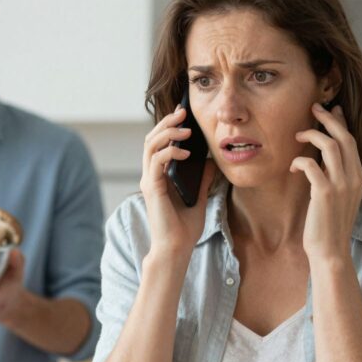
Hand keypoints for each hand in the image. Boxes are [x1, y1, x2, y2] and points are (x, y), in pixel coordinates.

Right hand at [140, 106, 216, 255]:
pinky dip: (170, 152)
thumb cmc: (185, 228)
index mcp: (160, 176)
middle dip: (167, 122)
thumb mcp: (199, 197)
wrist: (177, 248)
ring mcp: (149, 181)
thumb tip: (211, 161)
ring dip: (168, 133)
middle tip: (183, 113)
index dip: (169, 127)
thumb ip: (202, 179)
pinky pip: (157, 161)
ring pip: (151, 145)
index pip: (160, 144)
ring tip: (186, 130)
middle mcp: (151, 176)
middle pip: (152, 138)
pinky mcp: (152, 188)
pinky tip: (185, 152)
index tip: (184, 115)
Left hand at [290, 103, 361, 261]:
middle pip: (345, 137)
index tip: (333, 110)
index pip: (352, 142)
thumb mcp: (338, 198)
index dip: (342, 123)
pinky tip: (293, 166)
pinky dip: (300, 160)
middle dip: (328, 119)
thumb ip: (336, 177)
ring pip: (331, 145)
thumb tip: (323, 159)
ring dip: (313, 134)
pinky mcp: (325, 193)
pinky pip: (311, 164)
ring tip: (298, 134)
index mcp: (359, 178)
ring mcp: (342, 185)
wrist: (330, 252)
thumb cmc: (329, 226)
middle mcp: (354, 178)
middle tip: (314, 108)